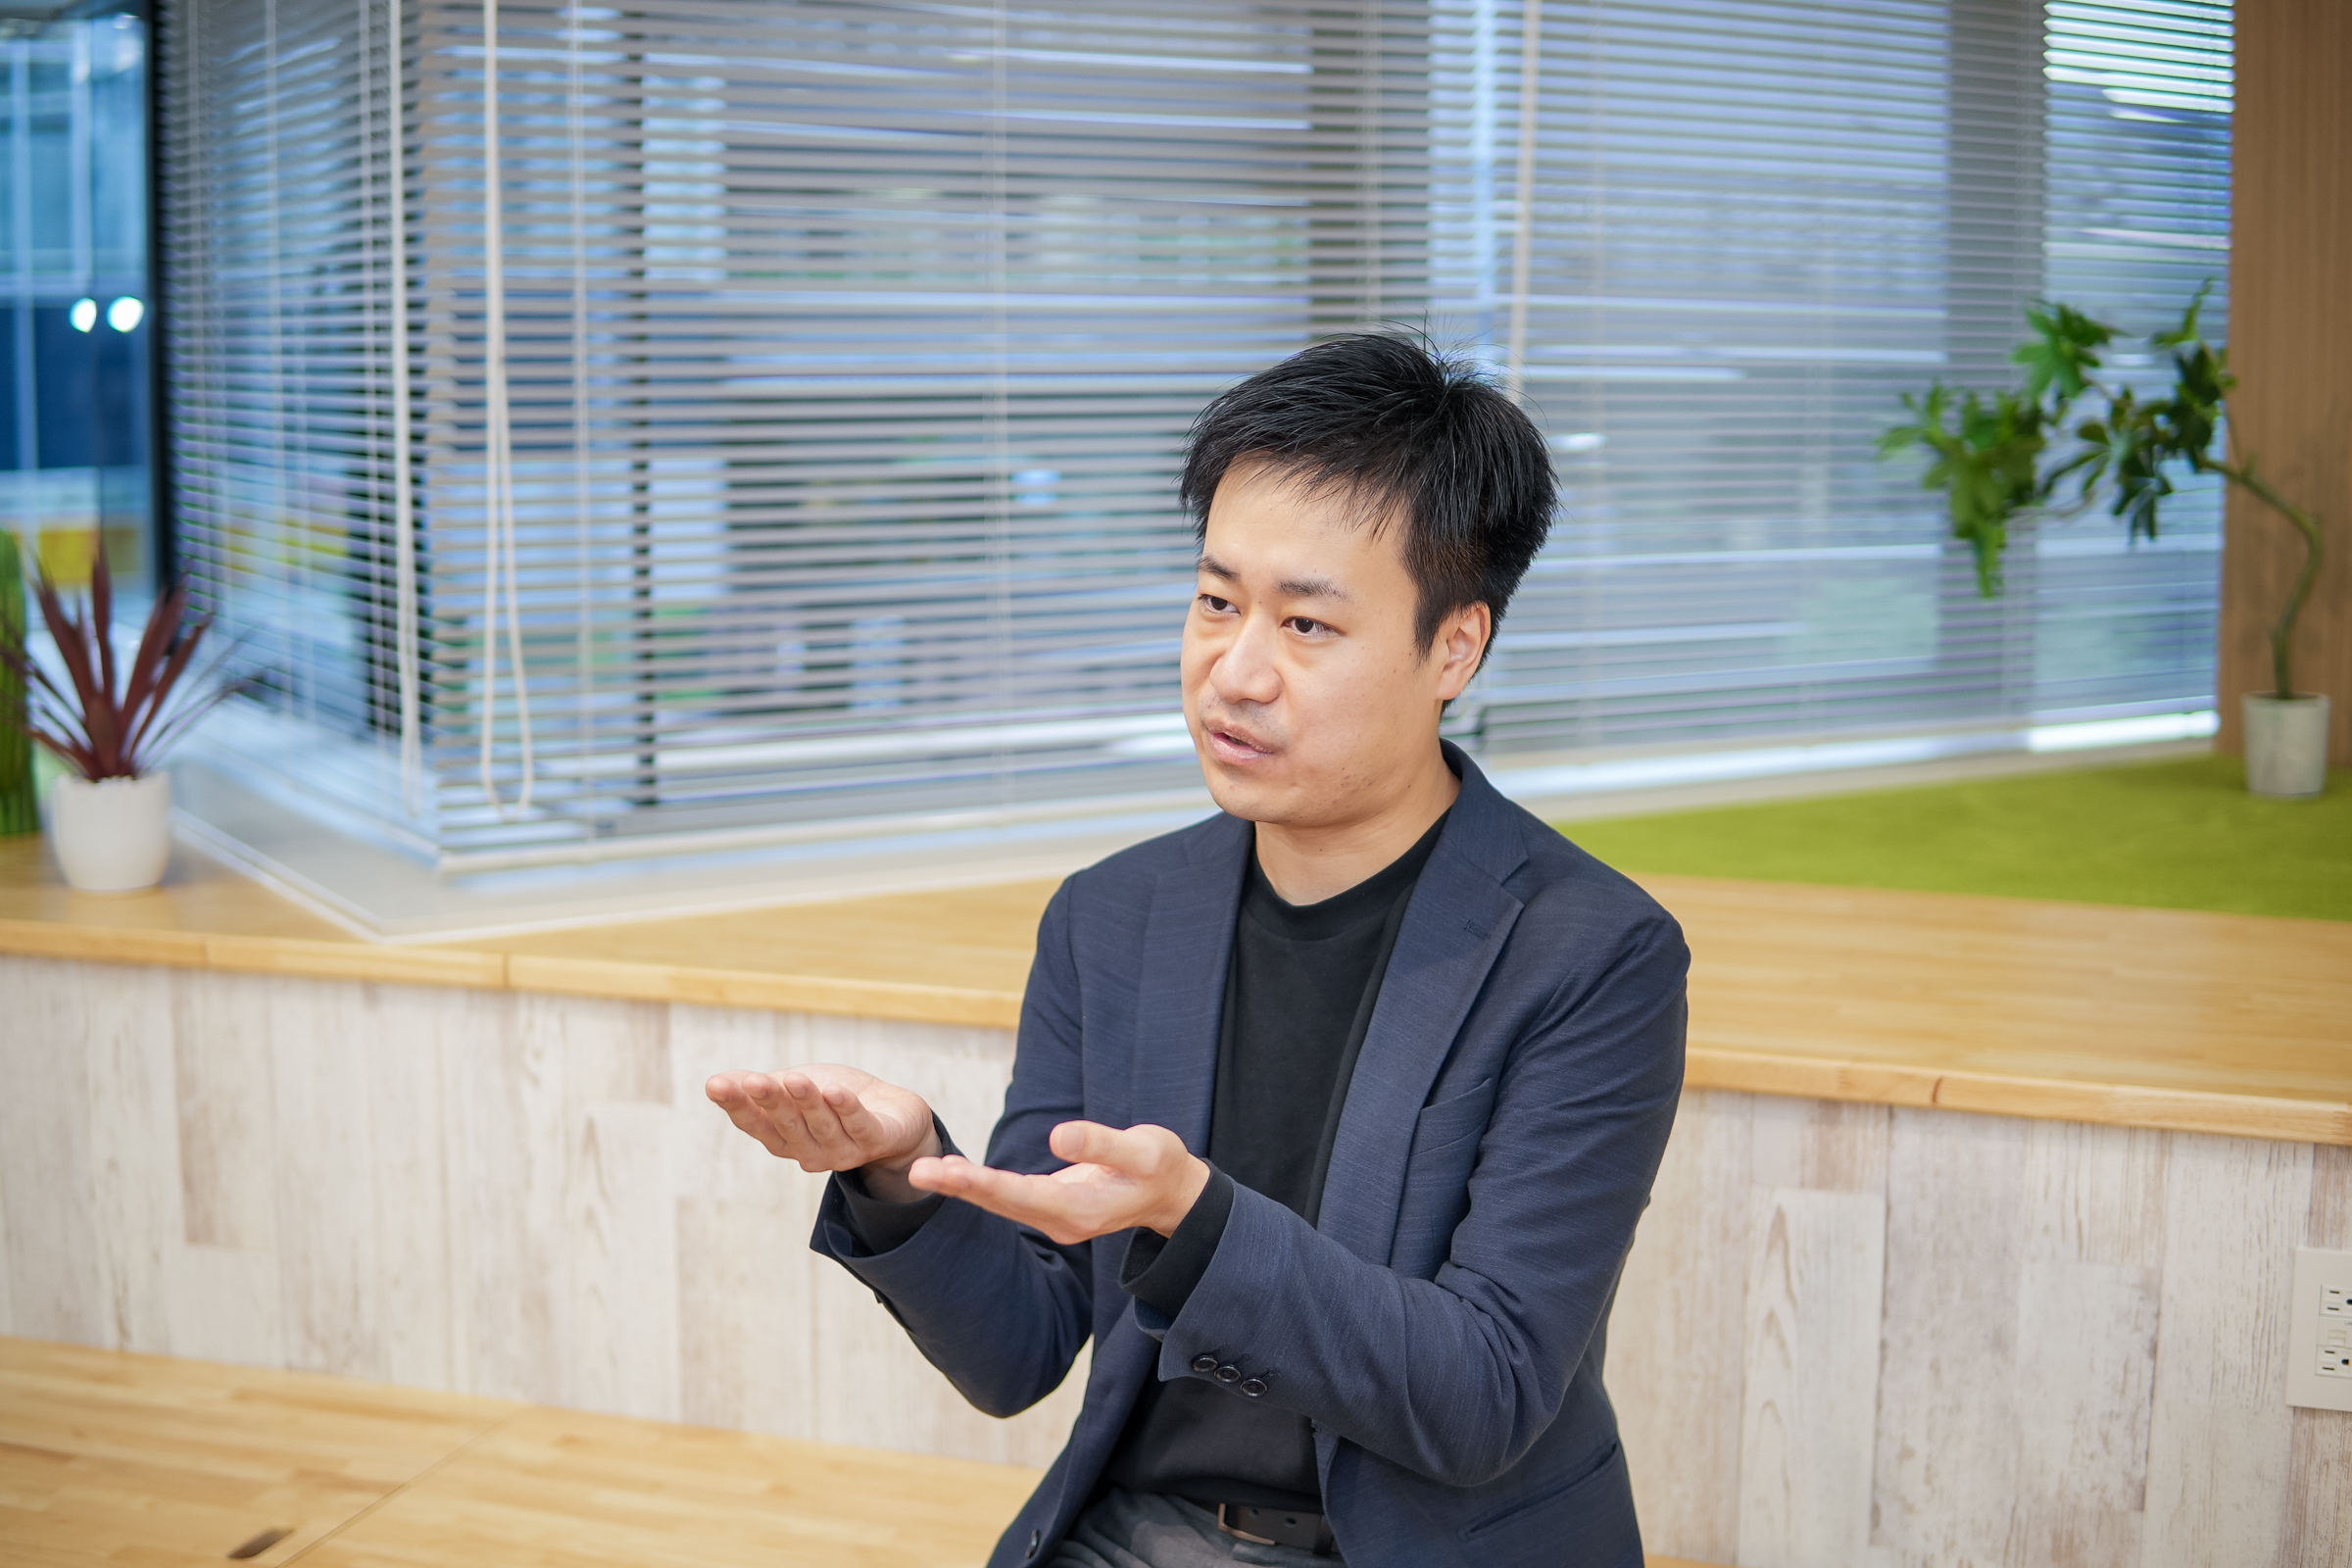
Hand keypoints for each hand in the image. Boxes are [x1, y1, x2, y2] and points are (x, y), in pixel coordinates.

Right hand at [704, 1063, 940, 1201]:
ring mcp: (842, 1151)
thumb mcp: (793, 1088)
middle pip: (786, 1125)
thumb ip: (759, 1089)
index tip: (716, 1085)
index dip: (736, 1105)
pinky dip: (848, 1110)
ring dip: (808, 1103)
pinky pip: (860, 1126)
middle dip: (770, 1102)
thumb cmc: (834, 1099)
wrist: (893, 1112)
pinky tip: (836, 1092)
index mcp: (784, 1138)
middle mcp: (809, 1151)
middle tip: (753, 1081)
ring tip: (795, 1079)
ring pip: (822, 1125)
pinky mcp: (875, 1141)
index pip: (754, 1123)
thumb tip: (713, 1083)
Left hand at [907, 1121, 1209, 1244]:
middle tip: (918, 1171)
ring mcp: (1056, 1218)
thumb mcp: (1144, 1149)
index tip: (947, 1172)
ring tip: (924, 1171)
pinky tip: (955, 1172)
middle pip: (1002, 1202)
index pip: (1021, 1195)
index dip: (982, 1183)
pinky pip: (1010, 1197)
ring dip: (964, 1186)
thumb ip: (1101, 1142)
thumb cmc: (1161, 1166)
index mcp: (1082, 1209)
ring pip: (1002, 1202)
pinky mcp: (1053, 1207)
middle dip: (960, 1186)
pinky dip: (981, 1185)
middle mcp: (1062, 1220)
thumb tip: (1058, 1136)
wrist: (1174, 1194)